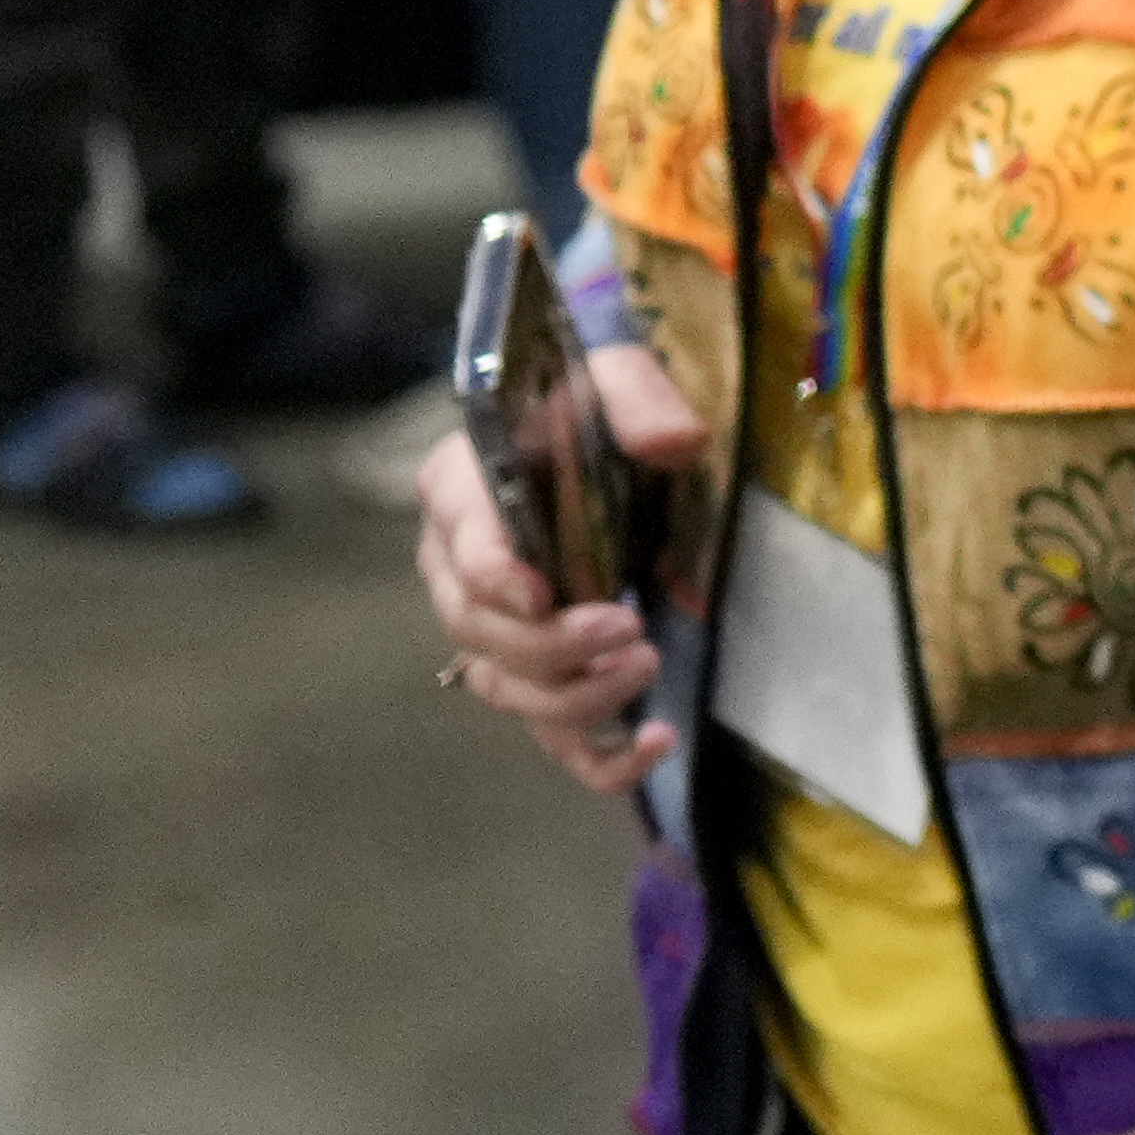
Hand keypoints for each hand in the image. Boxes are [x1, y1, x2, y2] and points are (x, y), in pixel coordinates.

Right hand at [412, 338, 709, 795]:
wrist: (607, 440)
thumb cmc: (595, 406)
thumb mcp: (617, 376)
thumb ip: (638, 396)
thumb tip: (674, 441)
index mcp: (462, 491)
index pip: (463, 548)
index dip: (495, 579)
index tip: (546, 595)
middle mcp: (460, 571)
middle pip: (480, 636)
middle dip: (552, 647)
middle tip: (631, 628)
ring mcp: (498, 632)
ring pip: (508, 693)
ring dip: (575, 697)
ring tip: (645, 666)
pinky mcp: (545, 675)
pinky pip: (555, 737)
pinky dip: (601, 758)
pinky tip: (656, 745)